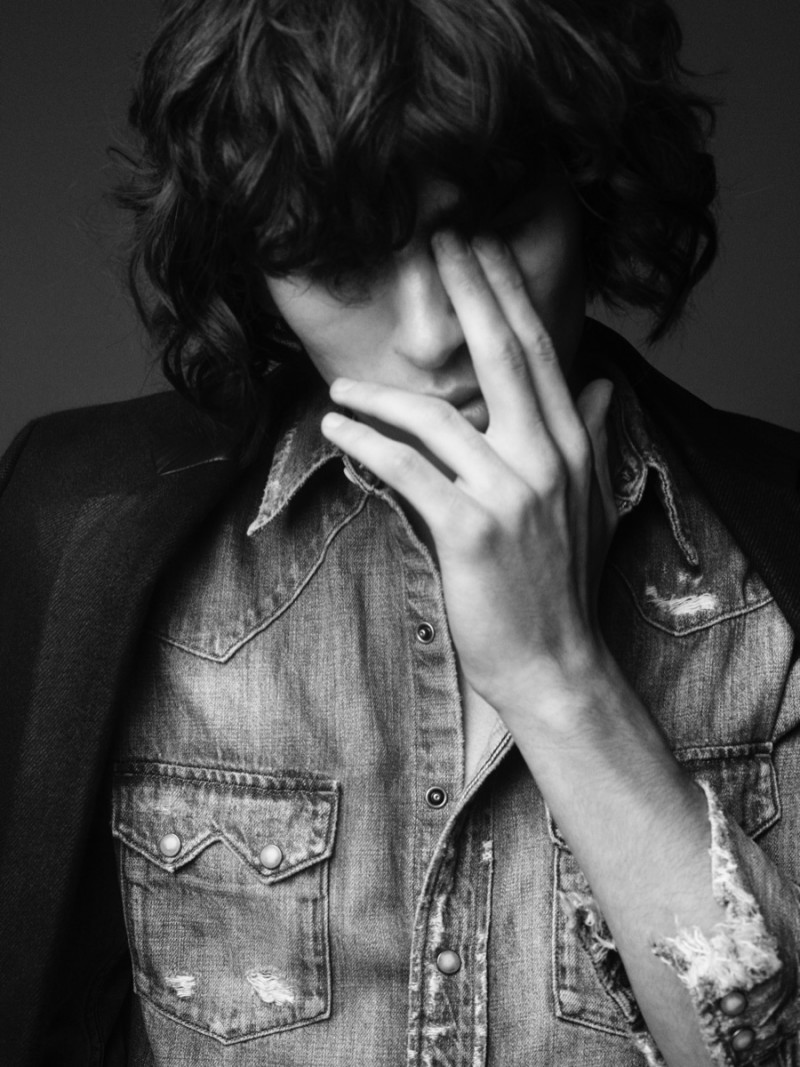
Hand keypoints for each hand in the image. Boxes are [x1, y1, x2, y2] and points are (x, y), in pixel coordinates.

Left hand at [320, 230, 617, 718]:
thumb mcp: (591, 506)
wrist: (554, 662)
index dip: (507, 293)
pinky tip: (335, 428)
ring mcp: (510, 493)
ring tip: (337, 387)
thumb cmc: (563, 585)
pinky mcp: (471, 531)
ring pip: (436, 416)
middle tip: (436, 239)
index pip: (538, 352)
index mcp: (572, 446)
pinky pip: (407, 469)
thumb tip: (604, 384)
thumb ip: (594, 437)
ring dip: (378, 394)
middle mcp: (546, 458)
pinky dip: (366, 443)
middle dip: (467, 291)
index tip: (480, 246)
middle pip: (501, 355)